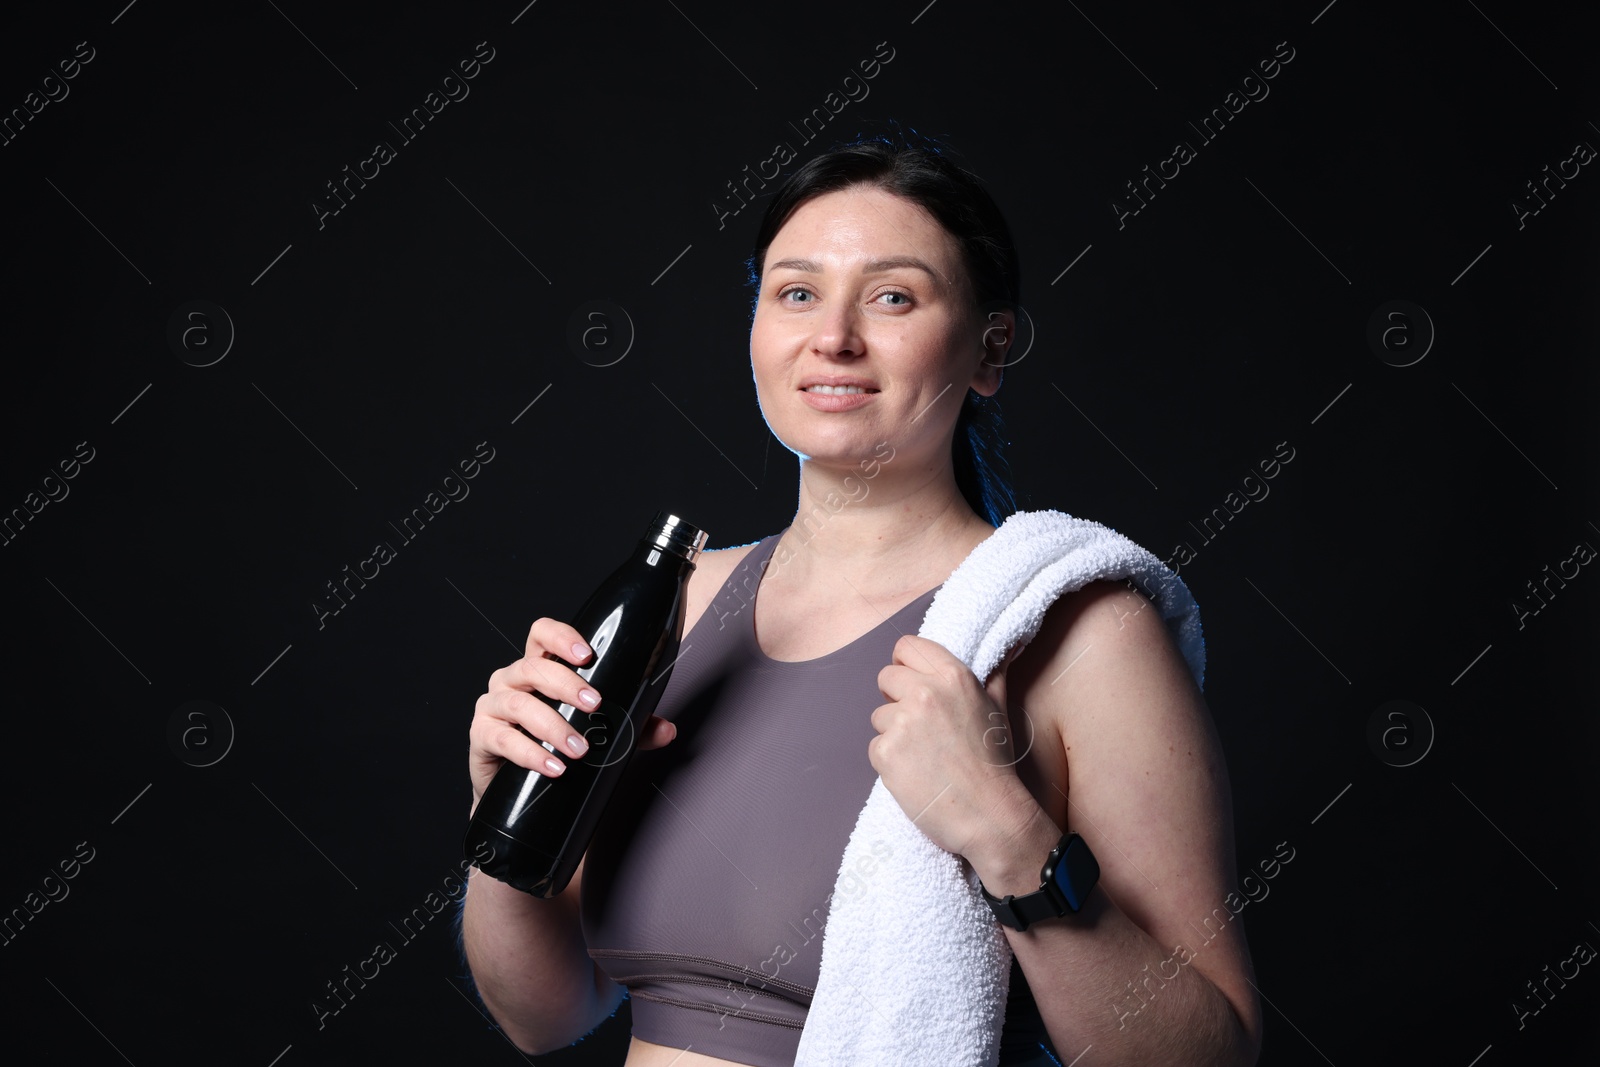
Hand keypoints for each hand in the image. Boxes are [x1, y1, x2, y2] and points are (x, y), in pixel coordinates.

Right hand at [469, 616, 677, 812]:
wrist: (513, 786)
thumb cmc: (553, 744)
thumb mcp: (596, 731)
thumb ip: (632, 728)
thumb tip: (668, 731)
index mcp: (538, 668)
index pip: (541, 635)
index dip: (561, 637)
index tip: (587, 653)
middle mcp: (511, 680)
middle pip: (534, 667)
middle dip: (567, 684)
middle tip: (595, 705)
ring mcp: (493, 705)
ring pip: (519, 704)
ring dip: (552, 725)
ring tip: (578, 749)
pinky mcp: (482, 735)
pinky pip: (502, 739)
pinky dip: (530, 753)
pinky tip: (552, 766)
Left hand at [869, 635, 1031, 860]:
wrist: (989, 814)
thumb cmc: (994, 762)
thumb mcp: (998, 709)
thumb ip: (994, 673)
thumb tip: (1009, 645)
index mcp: (952, 676)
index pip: (906, 646)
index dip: (906, 665)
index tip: (913, 683)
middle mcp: (924, 693)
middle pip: (886, 678)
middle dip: (897, 699)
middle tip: (922, 727)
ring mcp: (902, 722)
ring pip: (879, 716)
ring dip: (895, 734)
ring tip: (925, 756)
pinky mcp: (885, 752)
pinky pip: (875, 746)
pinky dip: (890, 761)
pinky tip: (916, 773)